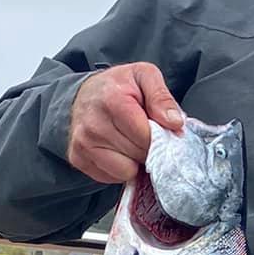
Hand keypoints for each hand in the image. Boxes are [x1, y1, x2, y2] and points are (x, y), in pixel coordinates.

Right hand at [67, 63, 183, 182]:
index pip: (147, 137)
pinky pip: (112, 178)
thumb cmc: (118, 85)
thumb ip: (162, 97)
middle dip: (148, 147)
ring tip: (130, 141)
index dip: (159, 136)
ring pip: (126, 172)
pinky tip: (117, 149)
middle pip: (138, 155)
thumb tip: (175, 123)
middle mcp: (93, 125)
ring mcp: (83, 144)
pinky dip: (120, 167)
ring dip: (134, 160)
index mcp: (112, 101)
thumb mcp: (145, 76)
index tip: (158, 128)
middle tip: (142, 132)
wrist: (85, 93)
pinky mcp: (78, 158)